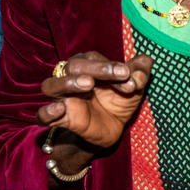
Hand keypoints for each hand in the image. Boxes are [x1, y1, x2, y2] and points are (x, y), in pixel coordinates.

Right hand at [36, 51, 153, 150]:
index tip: (129, 75)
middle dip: (97, 69)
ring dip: (67, 83)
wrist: (112, 130)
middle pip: (72, 66)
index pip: (93, 60)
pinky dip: (47, 112)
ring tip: (87, 84)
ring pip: (51, 85)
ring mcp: (62, 98)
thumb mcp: (135, 87)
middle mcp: (70, 78)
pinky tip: (61, 109)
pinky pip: (42, 115)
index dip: (111, 66)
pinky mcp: (59, 119)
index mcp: (88, 65)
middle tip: (119, 74)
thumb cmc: (119, 101)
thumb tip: (147, 61)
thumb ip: (140, 72)